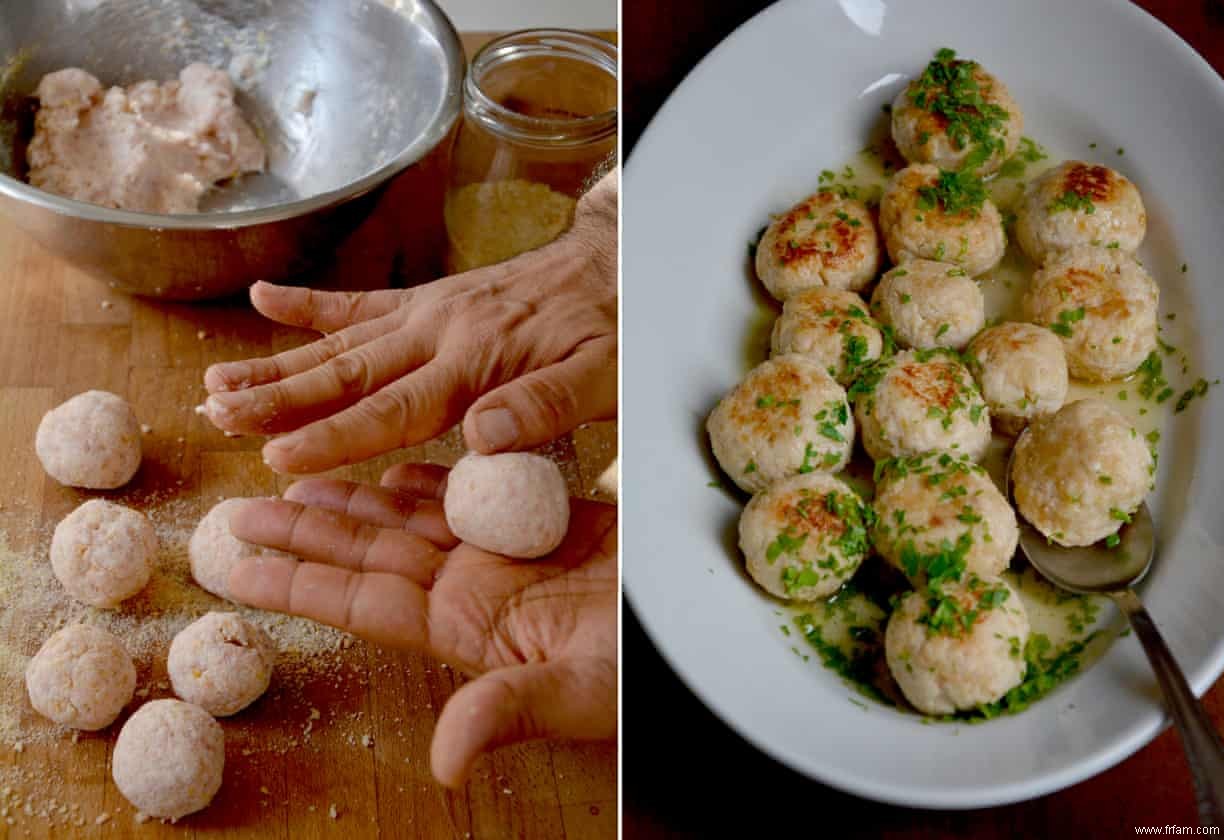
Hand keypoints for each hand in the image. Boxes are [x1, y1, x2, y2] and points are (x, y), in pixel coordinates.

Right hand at [202, 171, 617, 473]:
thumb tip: (482, 434)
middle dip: (279, 399)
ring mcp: (431, 312)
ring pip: (341, 342)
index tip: (276, 458)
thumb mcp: (604, 376)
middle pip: (348, 372)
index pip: (395, 410)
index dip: (334, 438)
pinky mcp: (431, 301)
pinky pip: (362, 301)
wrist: (616, 263)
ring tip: (214, 379)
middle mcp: (441, 333)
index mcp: (479, 362)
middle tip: (216, 416)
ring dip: (277, 362)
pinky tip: (264, 298)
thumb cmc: (613, 331)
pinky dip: (312, 302)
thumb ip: (546, 405)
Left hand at [226, 463, 617, 786]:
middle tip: (241, 511)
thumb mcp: (579, 694)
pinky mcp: (542, 526)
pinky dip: (428, 482)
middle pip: (368, 555)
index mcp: (467, 627)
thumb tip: (445, 763)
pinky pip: (470, 500)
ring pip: (410, 524)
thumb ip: (508, 712)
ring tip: (298, 483)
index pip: (361, 600)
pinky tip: (393, 468)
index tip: (239, 563)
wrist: (703, 631)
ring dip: (353, 503)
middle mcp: (473, 590)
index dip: (298, 581)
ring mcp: (504, 557)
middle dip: (305, 533)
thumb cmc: (647, 671)